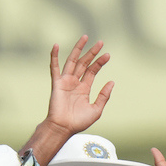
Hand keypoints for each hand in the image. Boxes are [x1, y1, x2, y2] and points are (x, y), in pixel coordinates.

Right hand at [22, 38, 113, 165]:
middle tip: (100, 42)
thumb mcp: (96, 109)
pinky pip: (54, 68)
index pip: (92, 71)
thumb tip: (112, 82)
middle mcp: (75, 83)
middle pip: (84, 63)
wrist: (64, 128)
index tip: (107, 55)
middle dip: (92, 53)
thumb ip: (104, 96)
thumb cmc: (78, 122)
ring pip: (72, 61)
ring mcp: (65, 82)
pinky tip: (55, 45)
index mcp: (84, 89)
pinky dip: (54, 56)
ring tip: (85, 38)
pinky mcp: (57, 83)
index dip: (100, 63)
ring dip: (78, 49)